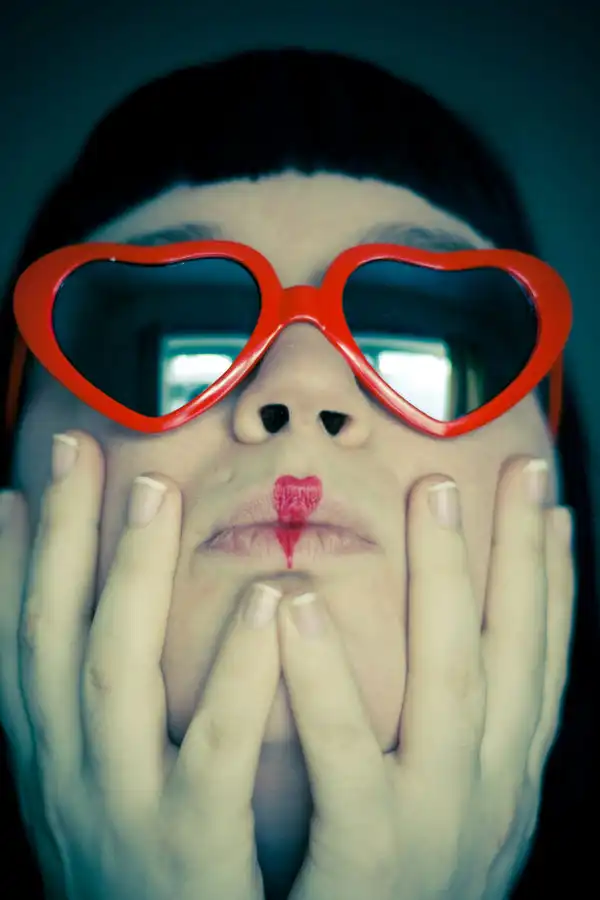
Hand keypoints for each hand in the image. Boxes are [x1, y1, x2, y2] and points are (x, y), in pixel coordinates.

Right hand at [0, 432, 282, 899]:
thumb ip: (79, 696)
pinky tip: (266, 602)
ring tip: (157, 493)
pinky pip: (214, 750)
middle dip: (68, 535)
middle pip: (57, 631)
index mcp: (50, 751)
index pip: (26, 631)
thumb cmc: (132, 860)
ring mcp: (123, 807)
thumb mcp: (85, 778)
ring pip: (115, 672)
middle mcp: (70, 770)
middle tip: (85, 448)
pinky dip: (236, 673)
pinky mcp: (192, 846)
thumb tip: (76, 606)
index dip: (29, 548)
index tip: (41, 471)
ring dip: (132, 577)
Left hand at [273, 458, 574, 899]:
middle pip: (512, 650)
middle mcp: (487, 793)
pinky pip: (350, 763)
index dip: (549, 579)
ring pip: (454, 683)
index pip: (535, 660)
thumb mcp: (447, 813)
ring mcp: (436, 827)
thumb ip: (444, 737)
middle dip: (515, 553)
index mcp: (499, 776)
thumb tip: (445, 655)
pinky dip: (329, 683)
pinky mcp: (369, 867)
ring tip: (435, 492)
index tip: (547, 503)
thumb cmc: (397, 892)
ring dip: (450, 581)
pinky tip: (299, 607)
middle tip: (511, 467)